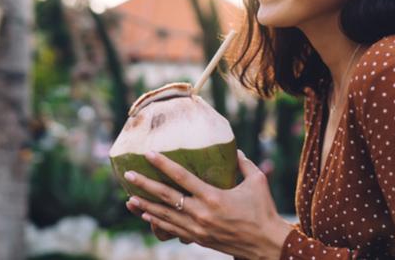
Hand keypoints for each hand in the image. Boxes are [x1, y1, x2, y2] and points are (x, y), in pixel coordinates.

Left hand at [123, 149, 292, 258]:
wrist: (265, 244)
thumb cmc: (263, 211)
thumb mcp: (257, 182)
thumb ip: (244, 164)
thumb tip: (234, 150)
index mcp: (213, 197)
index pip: (182, 177)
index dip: (164, 165)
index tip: (149, 154)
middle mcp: (201, 213)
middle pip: (166, 197)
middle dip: (145, 185)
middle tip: (129, 175)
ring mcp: (197, 229)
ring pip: (165, 216)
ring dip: (145, 206)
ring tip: (129, 198)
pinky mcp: (198, 239)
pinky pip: (172, 229)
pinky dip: (157, 222)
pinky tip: (147, 216)